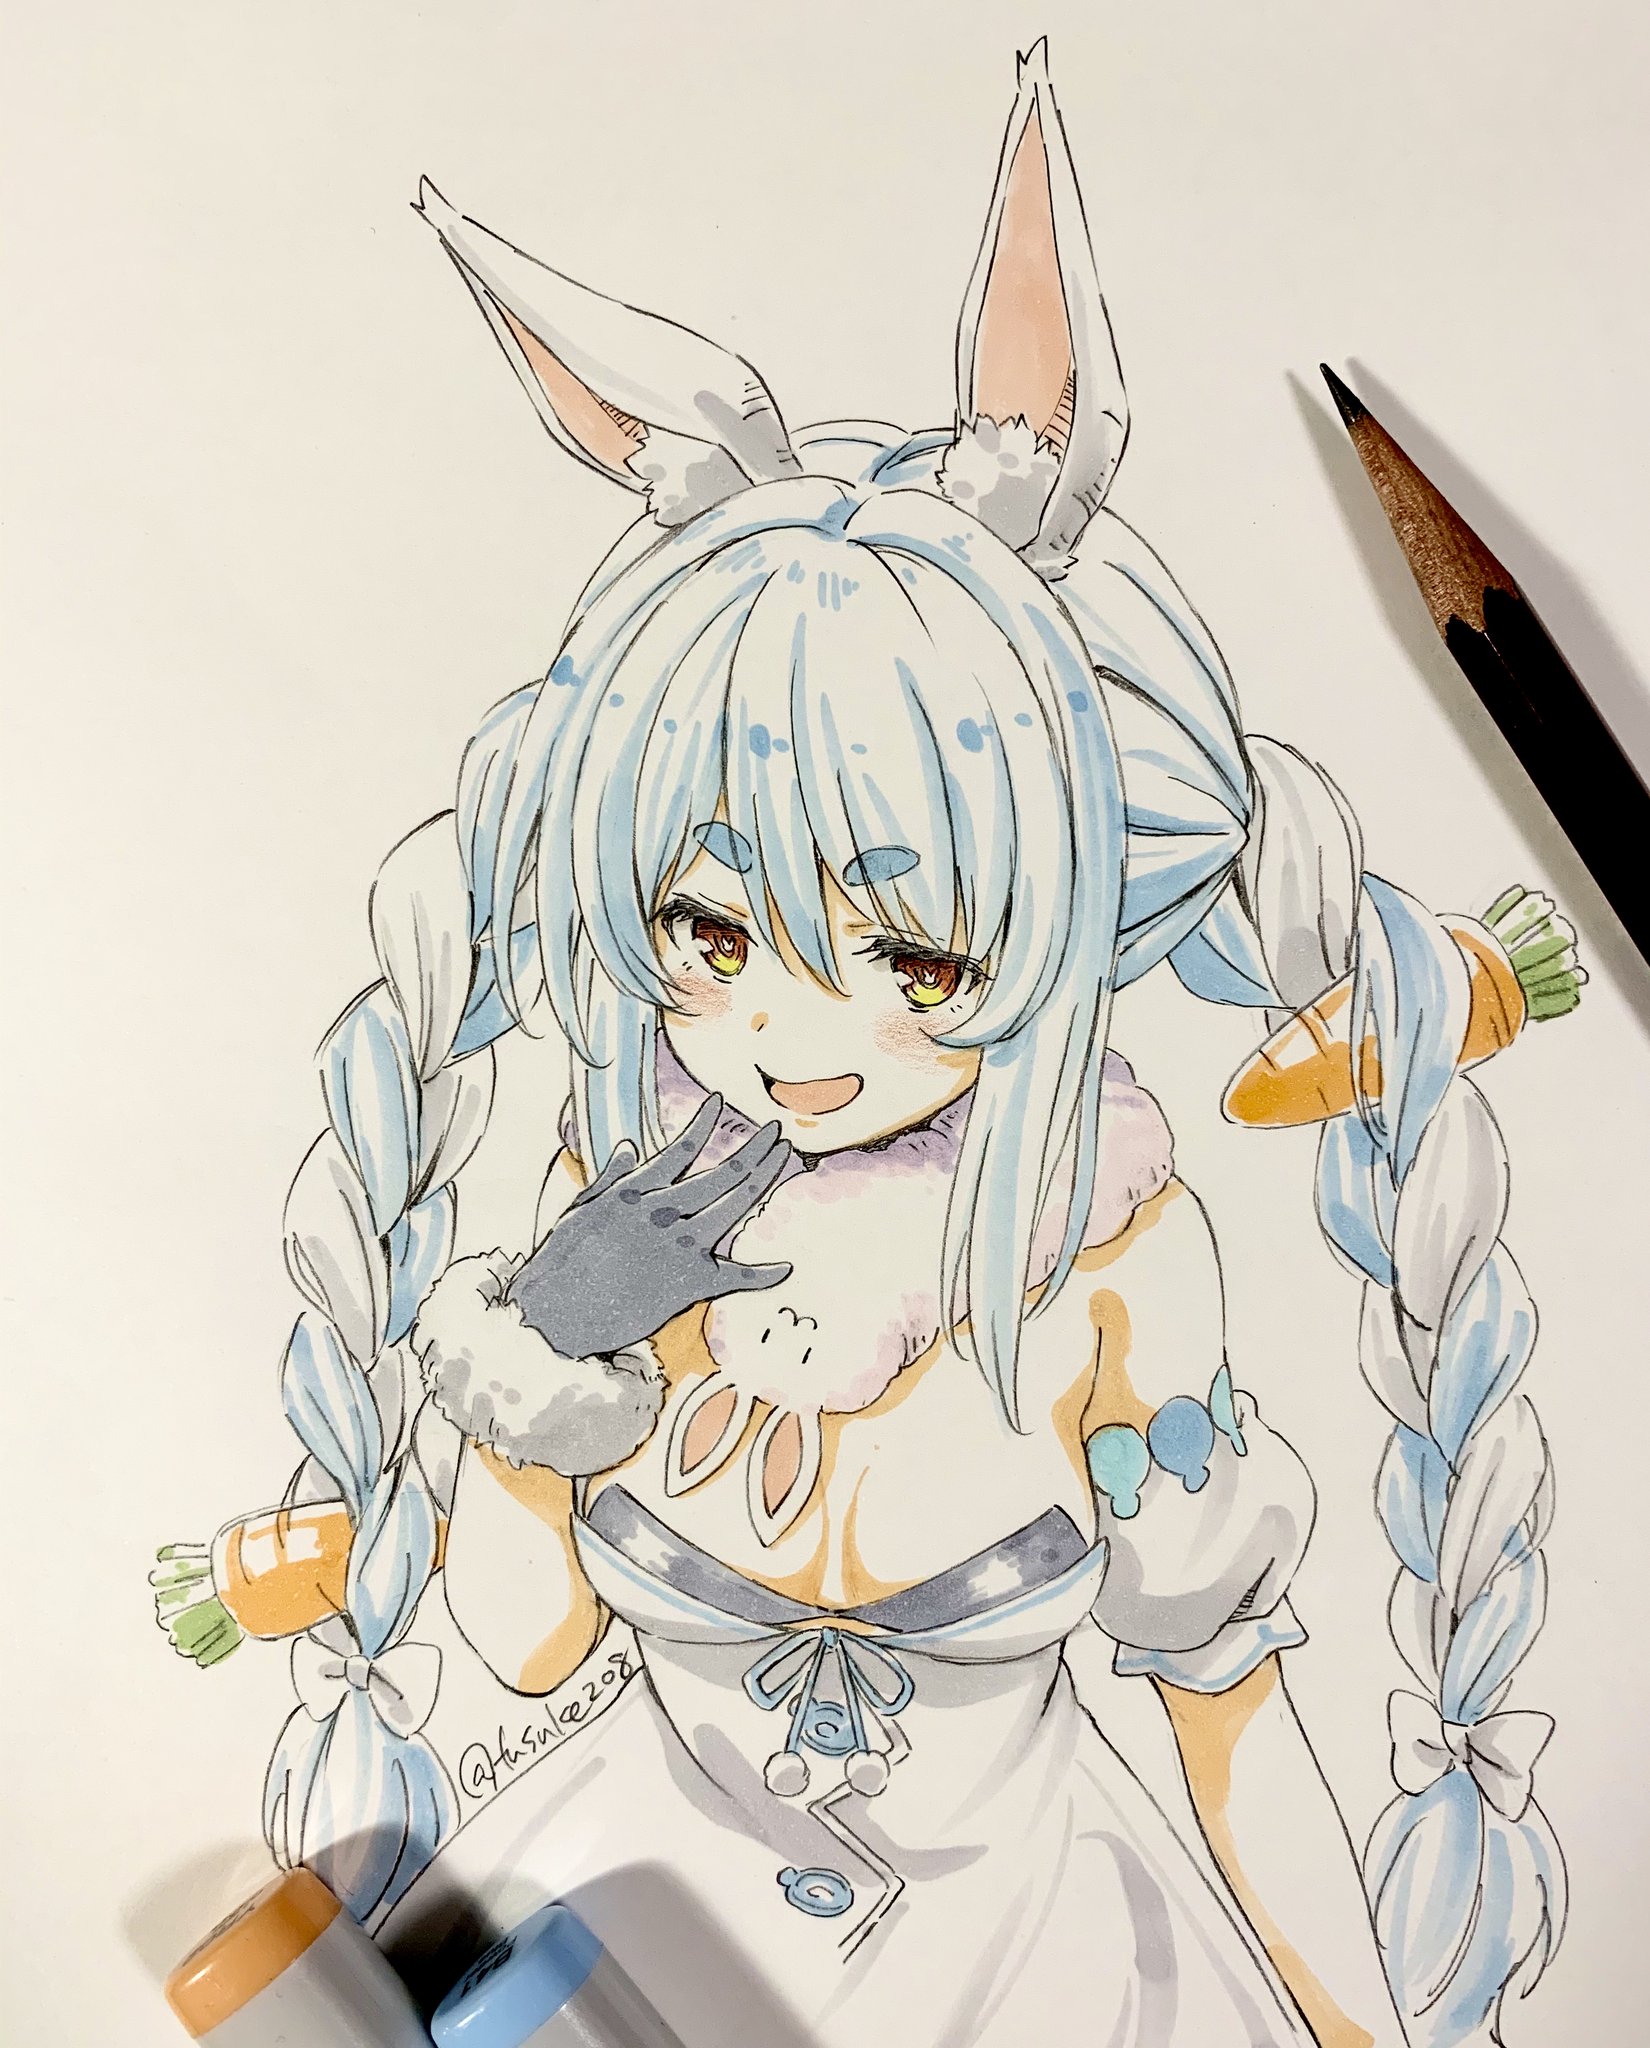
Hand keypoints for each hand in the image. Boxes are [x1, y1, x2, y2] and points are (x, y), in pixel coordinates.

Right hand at [507, 1096, 794, 1356]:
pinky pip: (734, 1278)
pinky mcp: (690, 1285)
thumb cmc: (560, 1263)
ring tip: (784, 1156)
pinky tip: (785, 1267)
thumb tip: (629, 1147)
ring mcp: (681, 1248)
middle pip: (723, 1175)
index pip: (680, 1149)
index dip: (704, 1123)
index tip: (720, 1101)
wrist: (556, 1315)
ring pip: (736, 1207)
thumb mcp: (579, 1211)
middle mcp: (664, 1214)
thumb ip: (610, 1179)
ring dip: (765, 1179)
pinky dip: (762, 1275)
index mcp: (635, 1193)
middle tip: (775, 1130)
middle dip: (754, 1149)